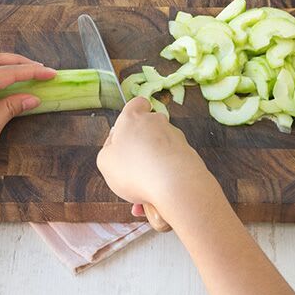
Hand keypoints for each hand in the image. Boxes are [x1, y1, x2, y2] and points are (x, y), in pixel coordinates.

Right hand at [96, 97, 214, 213]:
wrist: (175, 183)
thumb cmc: (134, 170)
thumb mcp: (105, 162)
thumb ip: (108, 150)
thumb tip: (115, 145)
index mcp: (133, 118)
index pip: (137, 103)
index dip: (133, 114)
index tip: (128, 130)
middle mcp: (156, 121)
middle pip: (149, 126)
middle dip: (143, 143)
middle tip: (134, 165)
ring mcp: (175, 136)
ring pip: (162, 145)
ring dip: (155, 161)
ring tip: (146, 185)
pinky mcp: (189, 151)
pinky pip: (173, 161)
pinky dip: (167, 173)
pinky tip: (159, 191)